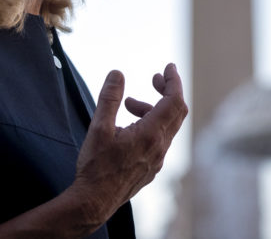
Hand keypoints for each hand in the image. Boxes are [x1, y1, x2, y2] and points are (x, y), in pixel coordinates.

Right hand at [71, 63, 187, 223]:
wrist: (94, 202)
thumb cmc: (96, 167)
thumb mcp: (99, 128)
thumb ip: (110, 98)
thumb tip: (117, 73)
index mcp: (151, 134)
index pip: (174, 101)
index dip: (173, 81)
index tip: (168, 67)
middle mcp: (160, 147)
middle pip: (177, 112)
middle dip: (167, 91)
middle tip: (154, 78)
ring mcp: (158, 159)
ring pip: (167, 126)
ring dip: (153, 109)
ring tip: (129, 105)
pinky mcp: (152, 168)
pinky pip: (160, 139)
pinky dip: (151, 125)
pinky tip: (129, 128)